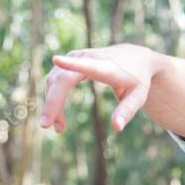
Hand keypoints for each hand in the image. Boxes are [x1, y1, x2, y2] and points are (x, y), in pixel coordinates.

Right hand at [40, 44, 157, 132]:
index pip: (88, 65)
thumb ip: (127, 111)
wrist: (136, 57)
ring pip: (55, 80)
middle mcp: (88, 58)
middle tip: (46, 126)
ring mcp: (77, 56)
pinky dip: (53, 98)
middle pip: (63, 79)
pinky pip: (55, 79)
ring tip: (59, 128)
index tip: (56, 60)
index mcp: (106, 67)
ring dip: (52, 104)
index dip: (71, 64)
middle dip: (52, 102)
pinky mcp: (72, 59)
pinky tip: (58, 118)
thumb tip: (117, 128)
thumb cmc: (138, 80)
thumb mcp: (138, 96)